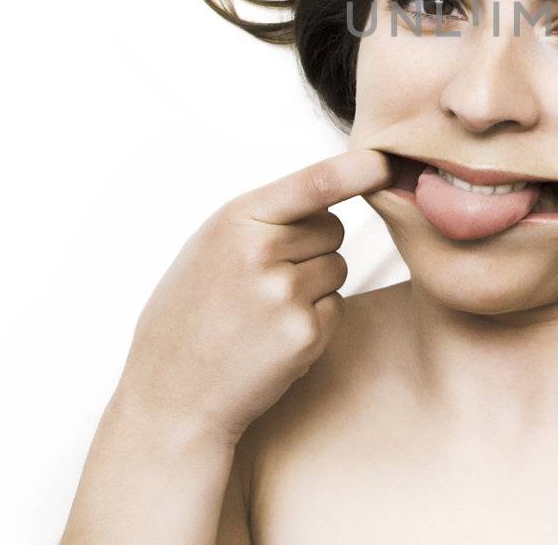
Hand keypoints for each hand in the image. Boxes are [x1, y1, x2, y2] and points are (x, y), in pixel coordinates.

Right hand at [112, 148, 394, 446]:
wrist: (170, 396)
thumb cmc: (191, 315)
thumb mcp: (209, 248)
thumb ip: (263, 218)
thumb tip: (333, 190)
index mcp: (235, 221)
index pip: (313, 183)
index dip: (357, 169)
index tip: (388, 161)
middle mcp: (261, 251)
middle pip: (333, 228)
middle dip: (313, 246)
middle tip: (265, 278)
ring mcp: (284, 294)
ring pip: (337, 267)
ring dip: (314, 285)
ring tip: (263, 311)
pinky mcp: (304, 334)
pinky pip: (337, 307)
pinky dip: (316, 320)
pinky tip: (272, 338)